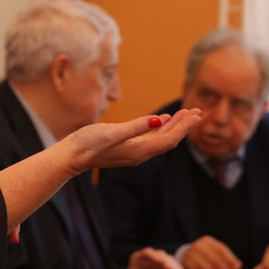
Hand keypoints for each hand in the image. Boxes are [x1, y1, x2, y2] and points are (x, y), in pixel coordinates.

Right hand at [68, 109, 201, 170]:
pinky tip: (161, 121)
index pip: (169, 139)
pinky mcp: (127, 149)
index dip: (184, 127)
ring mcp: (133, 152)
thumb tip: (158, 120)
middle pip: (169, 139)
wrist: (71, 157)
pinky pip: (150, 139)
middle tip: (198, 111)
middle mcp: (140, 154)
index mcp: (139, 150)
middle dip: (184, 126)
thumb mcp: (111, 132)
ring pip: (160, 139)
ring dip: (174, 126)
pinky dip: (160, 128)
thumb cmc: (87, 143)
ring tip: (186, 114)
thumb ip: (135, 126)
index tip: (197, 114)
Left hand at [121, 247, 181, 268]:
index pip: (147, 253)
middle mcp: (149, 256)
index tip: (161, 262)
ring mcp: (158, 260)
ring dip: (173, 264)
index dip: (155, 256)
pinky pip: (172, 264)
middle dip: (166, 261)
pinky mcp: (166, 265)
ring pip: (167, 258)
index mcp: (138, 257)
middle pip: (159, 254)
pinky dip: (176, 267)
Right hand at [181, 235, 240, 268]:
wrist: (185, 256)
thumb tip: (237, 267)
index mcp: (206, 241)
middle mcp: (197, 248)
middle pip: (215, 261)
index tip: (238, 267)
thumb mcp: (212, 250)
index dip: (230, 259)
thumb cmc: (204, 255)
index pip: (220, 250)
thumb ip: (224, 256)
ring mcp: (191, 258)